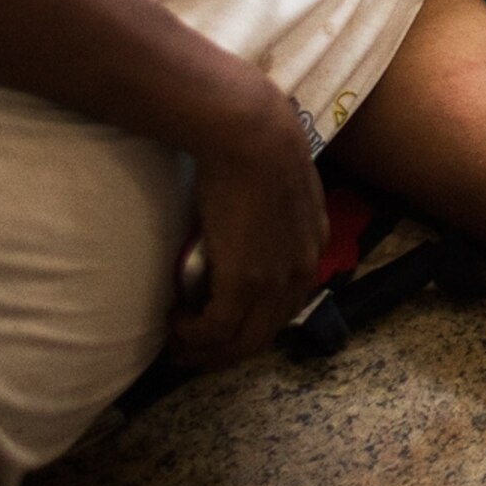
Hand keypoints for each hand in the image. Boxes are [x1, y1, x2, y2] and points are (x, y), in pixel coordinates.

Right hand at [169, 80, 328, 368]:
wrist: (252, 135)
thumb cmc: (257, 143)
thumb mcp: (278, 181)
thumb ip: (270, 204)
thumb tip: (241, 204)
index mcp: (311, 248)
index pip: (285, 304)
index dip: (249, 321)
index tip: (218, 323)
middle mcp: (301, 273)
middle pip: (263, 335)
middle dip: (224, 351)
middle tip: (189, 348)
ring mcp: (276, 282)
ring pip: (240, 343)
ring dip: (205, 351)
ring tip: (175, 343)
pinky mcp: (246, 284)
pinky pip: (217, 331)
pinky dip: (192, 337)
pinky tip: (173, 323)